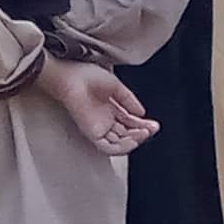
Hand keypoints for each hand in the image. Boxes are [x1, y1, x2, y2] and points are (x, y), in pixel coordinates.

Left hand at [35, 57, 157, 154]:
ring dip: (135, 140)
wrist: (69, 76)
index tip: (154, 124)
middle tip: (152, 128)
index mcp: (109, 109)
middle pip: (127, 134)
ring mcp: (98, 127)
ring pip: (120, 143)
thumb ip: (129, 100)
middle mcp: (104, 120)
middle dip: (142, 133)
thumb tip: (142, 113)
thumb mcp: (115, 86)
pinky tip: (133, 140)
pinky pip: (108, 147)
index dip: (143, 125)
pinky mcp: (91, 133)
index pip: (130, 123)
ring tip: (145, 133)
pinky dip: (122, 147)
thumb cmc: (85, 76)